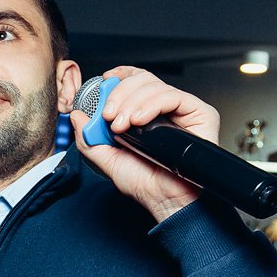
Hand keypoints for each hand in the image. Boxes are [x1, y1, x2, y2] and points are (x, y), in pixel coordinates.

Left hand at [70, 66, 220, 222]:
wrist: (165, 200)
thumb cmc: (144, 183)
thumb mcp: (107, 159)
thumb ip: (88, 138)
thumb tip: (76, 117)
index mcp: (145, 114)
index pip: (135, 81)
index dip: (120, 76)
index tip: (104, 81)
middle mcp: (164, 109)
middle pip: (142, 79)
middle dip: (119, 93)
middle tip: (108, 115)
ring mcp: (182, 110)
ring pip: (155, 85)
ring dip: (131, 102)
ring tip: (122, 125)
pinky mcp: (199, 113)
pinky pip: (173, 96)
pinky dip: (151, 104)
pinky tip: (139, 120)